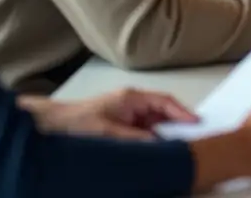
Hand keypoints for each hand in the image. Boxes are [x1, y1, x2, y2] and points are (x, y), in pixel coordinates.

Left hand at [28, 89, 197, 140]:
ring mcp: (129, 114)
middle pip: (163, 112)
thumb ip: (134, 138)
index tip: (196, 124)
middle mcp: (133, 104)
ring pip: (155, 124)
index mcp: (132, 98)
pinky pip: (145, 132)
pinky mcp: (123, 125)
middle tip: (193, 139)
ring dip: (165, 135)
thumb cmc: (78, 123)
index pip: (165, 102)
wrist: (54, 126)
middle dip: (177, 125)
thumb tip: (158, 144)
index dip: (182, 113)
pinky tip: (156, 152)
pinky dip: (153, 140)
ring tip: (178, 148)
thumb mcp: (107, 132)